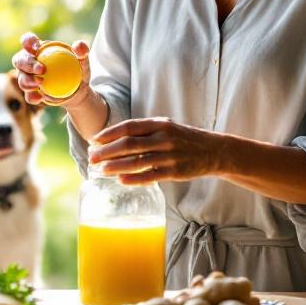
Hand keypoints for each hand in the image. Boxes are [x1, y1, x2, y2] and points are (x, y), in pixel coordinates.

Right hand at [11, 32, 91, 107]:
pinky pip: (28, 95)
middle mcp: (29, 62)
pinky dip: (32, 96)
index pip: (28, 40)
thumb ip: (82, 50)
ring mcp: (27, 78)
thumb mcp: (83, 59)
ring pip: (21, 78)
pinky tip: (39, 98)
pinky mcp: (31, 92)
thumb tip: (77, 46)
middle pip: (19, 60)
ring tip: (40, 83)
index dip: (27, 41)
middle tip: (42, 70)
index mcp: (38, 49)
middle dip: (28, 64)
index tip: (36, 47)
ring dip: (27, 81)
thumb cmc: (77, 69)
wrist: (77, 90)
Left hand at [88, 117, 225, 184]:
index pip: (129, 127)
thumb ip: (144, 131)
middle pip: (129, 144)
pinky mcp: (174, 172)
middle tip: (92, 157)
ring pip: (137, 161)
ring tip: (101, 170)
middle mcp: (164, 138)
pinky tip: (120, 180)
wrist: (213, 151)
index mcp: (160, 124)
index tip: (94, 140)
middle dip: (107, 151)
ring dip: (116, 166)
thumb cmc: (183, 139)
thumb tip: (114, 139)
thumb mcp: (166, 127)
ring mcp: (170, 156)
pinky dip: (134, 178)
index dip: (109, 134)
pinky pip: (150, 176)